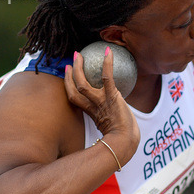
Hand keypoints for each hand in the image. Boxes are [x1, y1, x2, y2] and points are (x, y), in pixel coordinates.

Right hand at [64, 48, 139, 162]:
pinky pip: (107, 77)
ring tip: (79, 55)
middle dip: (70, 74)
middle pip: (74, 89)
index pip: (74, 97)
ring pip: (83, 83)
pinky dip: (107, 64)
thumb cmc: (123, 136)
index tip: (68, 74)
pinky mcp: (111, 97)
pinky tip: (108, 51)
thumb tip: (121, 104)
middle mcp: (92, 106)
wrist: (125, 142)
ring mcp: (100, 101)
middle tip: (71, 61)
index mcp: (91, 112)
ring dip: (79, 68)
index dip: (68, 84)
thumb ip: (113, 114)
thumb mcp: (113, 124)